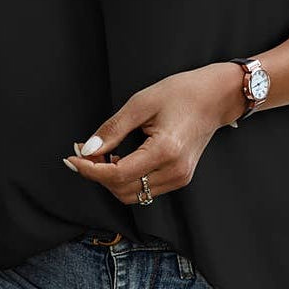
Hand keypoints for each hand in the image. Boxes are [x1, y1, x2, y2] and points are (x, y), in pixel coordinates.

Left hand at [63, 62, 244, 202]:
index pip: (118, 174)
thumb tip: (86, 149)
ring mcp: (179, 178)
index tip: (72, 158)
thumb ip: (112, 129)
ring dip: (110, 180)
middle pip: (122, 189)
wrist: (216, 97)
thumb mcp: (141, 103)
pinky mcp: (180, 178)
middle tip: (82, 153)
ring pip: (133, 195)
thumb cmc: (182, 93)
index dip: (90, 170)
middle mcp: (175, 171)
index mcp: (166, 150)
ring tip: (100, 156)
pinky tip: (118, 160)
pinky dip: (126, 180)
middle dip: (97, 175)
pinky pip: (144, 189)